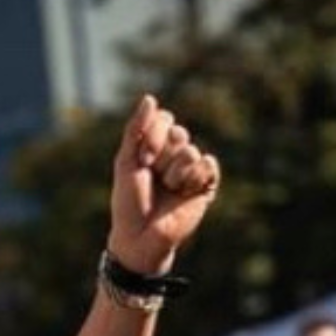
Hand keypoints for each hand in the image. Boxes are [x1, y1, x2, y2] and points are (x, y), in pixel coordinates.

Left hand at [108, 96, 220, 273]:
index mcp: (156, 145)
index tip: (142, 160)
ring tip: (168, 191)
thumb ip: (136, 129)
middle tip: (153, 177)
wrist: (139, 237)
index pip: (164, 119)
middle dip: (162, 156)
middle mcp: (175, 154)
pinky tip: (184, 192)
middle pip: (179, 133)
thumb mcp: (126, 161)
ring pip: (191, 151)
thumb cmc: (129, 202)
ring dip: (174, 173)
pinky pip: (209, 164)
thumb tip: (150, 97)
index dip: (154, 136)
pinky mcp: (206, 184)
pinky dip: (195, 177)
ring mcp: (191, 169)